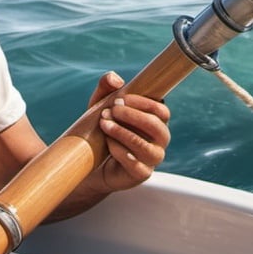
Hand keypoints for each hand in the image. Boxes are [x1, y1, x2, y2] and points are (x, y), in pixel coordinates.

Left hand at [89, 72, 170, 192]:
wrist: (91, 161)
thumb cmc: (102, 129)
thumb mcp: (100, 105)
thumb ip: (106, 88)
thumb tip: (115, 79)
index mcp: (155, 121)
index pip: (161, 110)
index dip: (143, 103)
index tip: (119, 99)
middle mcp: (159, 140)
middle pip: (157, 127)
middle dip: (132, 116)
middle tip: (110, 110)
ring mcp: (152, 158)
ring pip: (145, 146)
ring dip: (122, 132)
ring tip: (104, 124)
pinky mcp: (141, 174)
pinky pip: (135, 164)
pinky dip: (119, 151)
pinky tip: (107, 143)